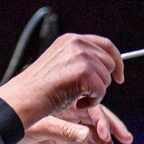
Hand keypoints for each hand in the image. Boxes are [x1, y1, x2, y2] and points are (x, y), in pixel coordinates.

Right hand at [0, 33, 124, 127]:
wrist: (25, 98)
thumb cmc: (39, 88)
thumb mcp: (60, 63)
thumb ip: (80, 58)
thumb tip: (107, 63)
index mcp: (71, 39)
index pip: (105, 45)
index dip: (116, 60)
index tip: (119, 75)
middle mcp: (77, 43)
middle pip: (109, 62)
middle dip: (103, 81)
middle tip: (87, 95)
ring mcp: (81, 57)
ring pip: (106, 78)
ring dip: (96, 93)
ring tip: (76, 99)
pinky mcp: (84, 73)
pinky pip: (102, 91)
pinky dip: (92, 102)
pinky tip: (77, 103)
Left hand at [8, 103, 132, 143]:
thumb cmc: (11, 120)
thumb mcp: (39, 126)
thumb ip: (63, 131)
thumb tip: (85, 135)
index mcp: (62, 90)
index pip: (91, 96)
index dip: (103, 115)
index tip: (109, 131)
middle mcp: (65, 102)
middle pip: (96, 110)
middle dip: (111, 125)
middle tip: (125, 138)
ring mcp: (63, 117)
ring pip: (91, 126)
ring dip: (104, 139)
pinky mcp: (59, 133)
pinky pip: (82, 138)